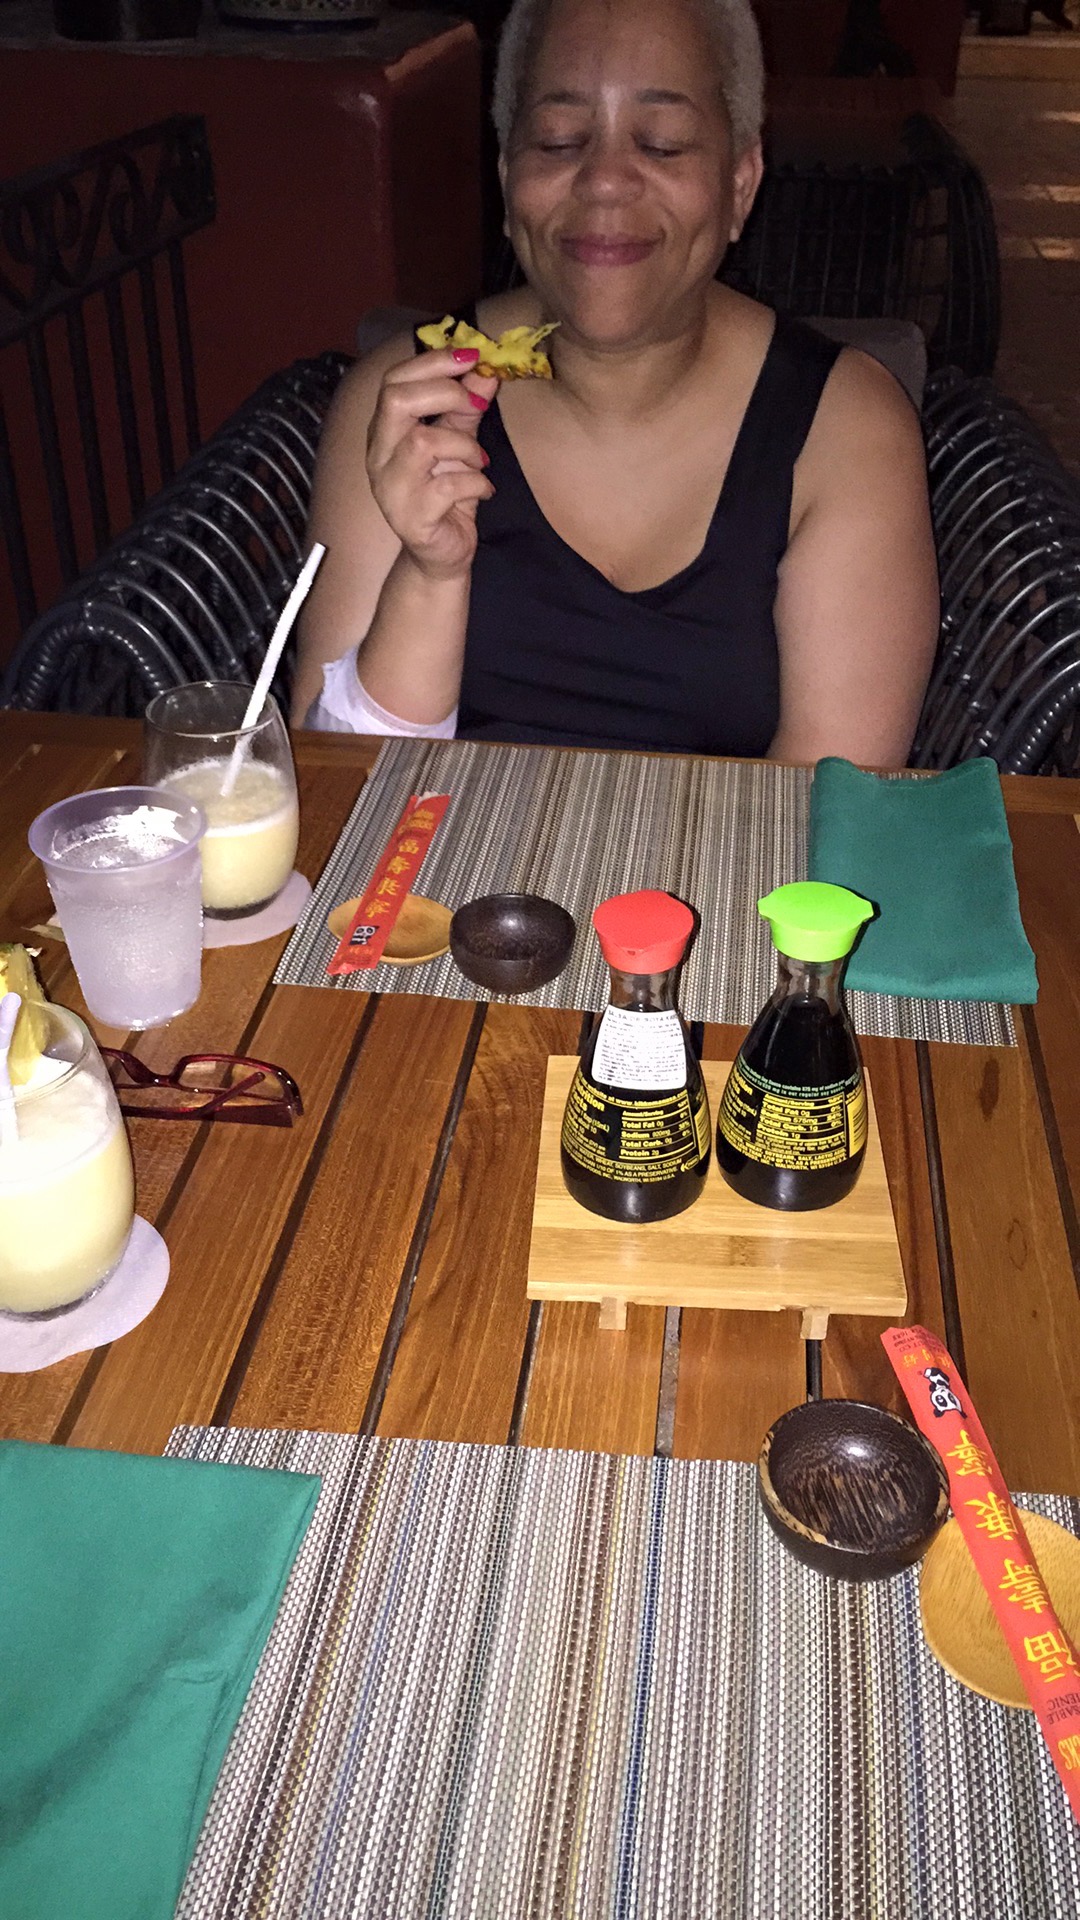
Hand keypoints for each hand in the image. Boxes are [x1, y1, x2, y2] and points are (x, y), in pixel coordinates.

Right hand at [366, 347, 498, 580]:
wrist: (441, 555)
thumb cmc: (446, 496)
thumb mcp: (459, 444)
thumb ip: (467, 409)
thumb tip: (486, 370)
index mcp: (385, 432)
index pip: (394, 381)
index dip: (433, 362)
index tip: (472, 356)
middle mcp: (379, 456)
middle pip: (396, 401)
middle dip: (444, 392)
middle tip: (475, 403)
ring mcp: (390, 489)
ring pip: (424, 443)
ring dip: (464, 445)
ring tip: (480, 461)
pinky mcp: (411, 519)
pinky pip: (447, 485)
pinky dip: (475, 482)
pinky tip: (483, 490)